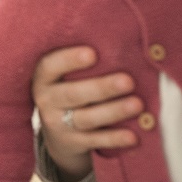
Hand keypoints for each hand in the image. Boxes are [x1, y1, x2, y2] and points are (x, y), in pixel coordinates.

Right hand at [32, 46, 141, 181]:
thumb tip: (117, 39)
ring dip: (113, 111)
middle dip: (101, 88)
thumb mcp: (67, 75)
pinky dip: (114, 139)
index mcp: (44, 78)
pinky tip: (133, 136)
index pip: (50, 66)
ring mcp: (57, 123)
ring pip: (85, 118)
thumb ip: (84, 62)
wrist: (59, 131)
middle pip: (72, 94)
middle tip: (128, 81)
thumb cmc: (72, 88)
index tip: (93, 54)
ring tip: (137, 105)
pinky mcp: (71, 142)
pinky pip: (94, 141)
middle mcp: (46, 100)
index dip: (69, 60)